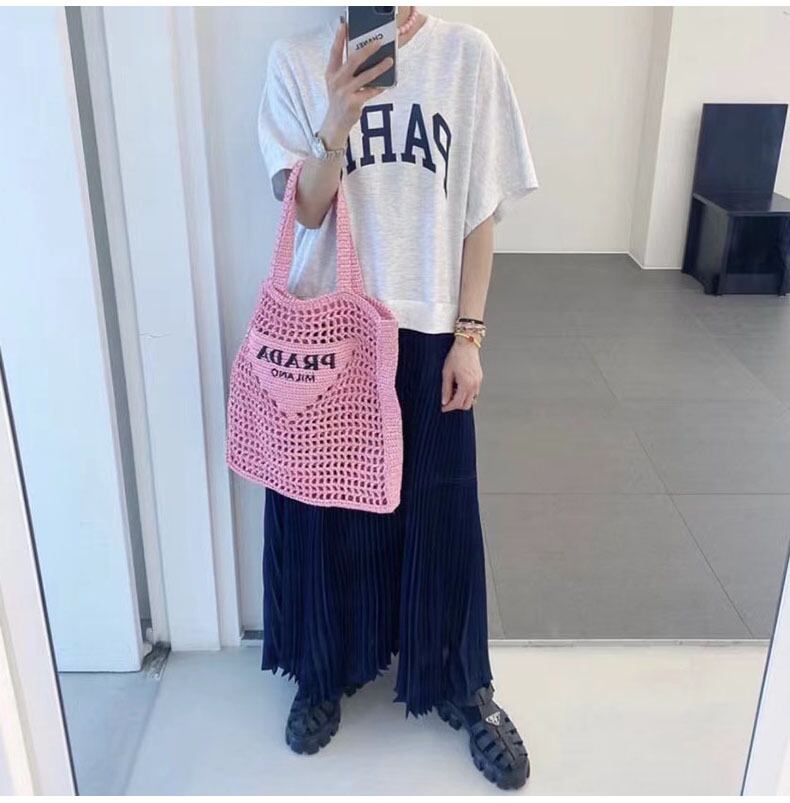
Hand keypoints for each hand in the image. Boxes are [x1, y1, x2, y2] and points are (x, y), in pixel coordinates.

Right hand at [319, 20, 393, 148]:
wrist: (335, 123)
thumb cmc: (339, 100)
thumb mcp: (336, 83)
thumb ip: (345, 70)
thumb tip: (363, 56)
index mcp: (331, 73)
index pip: (335, 52)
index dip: (339, 38)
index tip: (345, 25)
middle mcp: (336, 81)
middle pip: (353, 61)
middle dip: (366, 50)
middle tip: (378, 42)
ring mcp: (345, 92)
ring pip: (365, 76)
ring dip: (379, 68)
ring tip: (389, 61)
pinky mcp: (354, 102)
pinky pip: (369, 92)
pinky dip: (378, 87)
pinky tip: (385, 84)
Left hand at [441, 338, 482, 411]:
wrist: (467, 345)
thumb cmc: (456, 356)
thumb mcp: (447, 373)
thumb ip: (446, 389)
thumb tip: (444, 401)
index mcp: (466, 384)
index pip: (457, 403)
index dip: (449, 407)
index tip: (443, 407)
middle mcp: (474, 385)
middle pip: (466, 405)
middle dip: (456, 406)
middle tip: (447, 401)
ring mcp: (478, 382)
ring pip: (471, 400)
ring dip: (462, 400)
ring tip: (453, 391)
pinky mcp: (479, 379)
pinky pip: (474, 392)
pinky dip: (467, 394)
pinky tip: (459, 386)